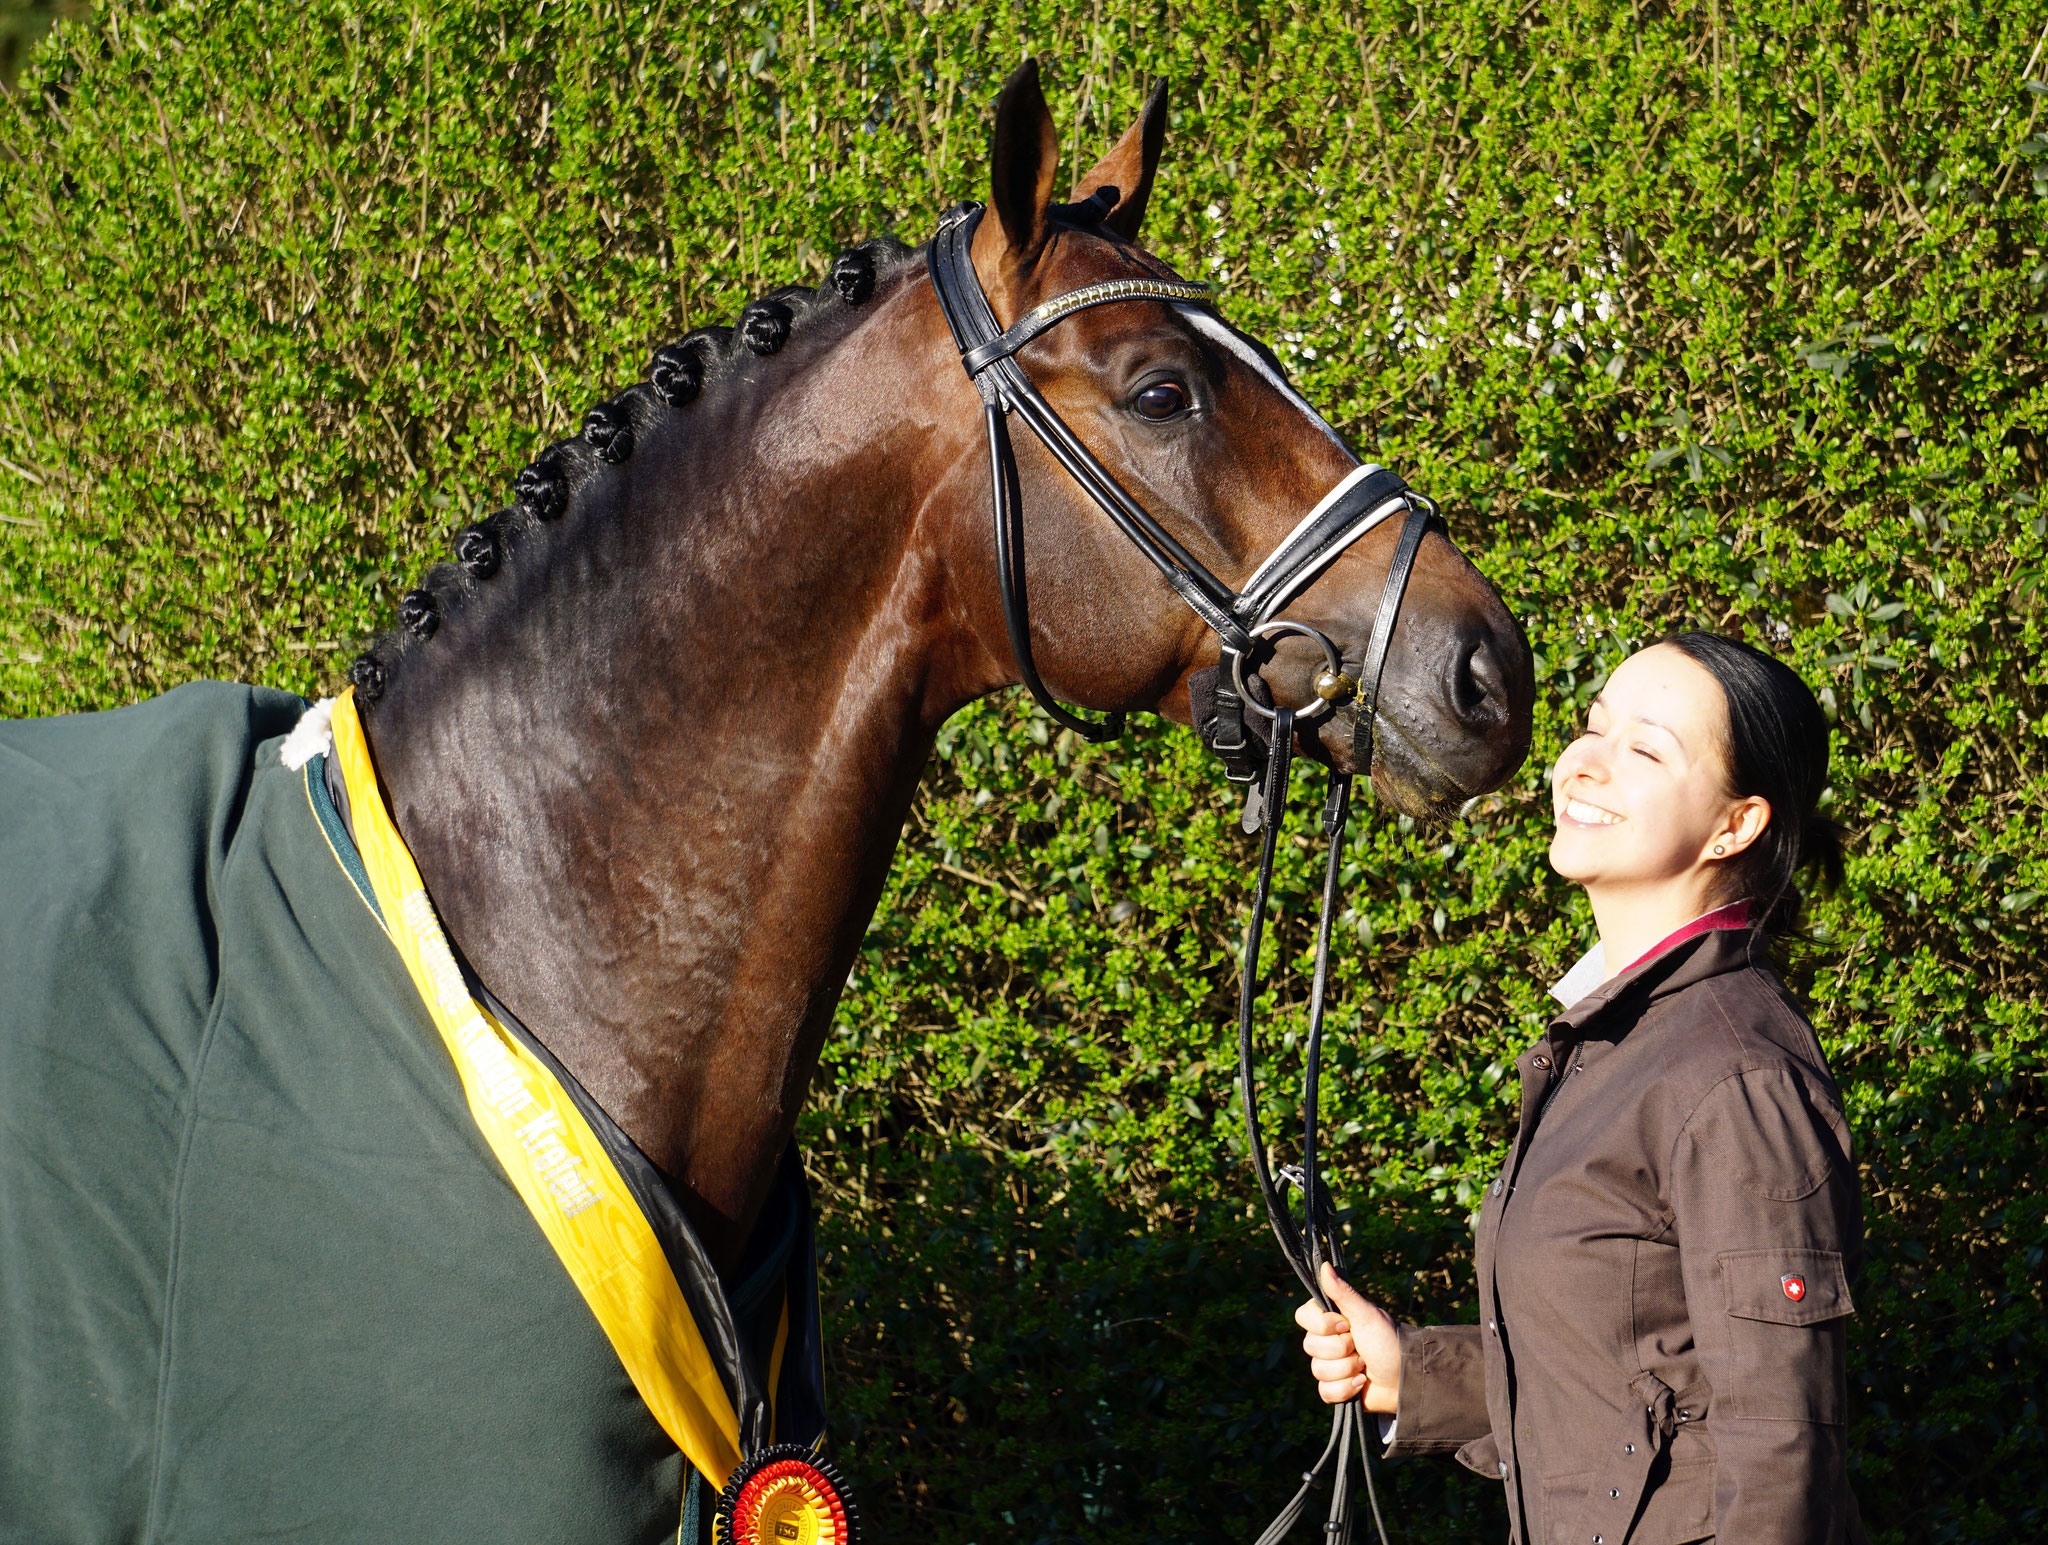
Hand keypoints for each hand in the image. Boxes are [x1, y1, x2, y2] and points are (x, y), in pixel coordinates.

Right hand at [1294, 1262, 1401, 1413]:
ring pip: (1318, 1370)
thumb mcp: (1366, 1315)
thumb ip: (1343, 1292)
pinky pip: (1325, 1391)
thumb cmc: (1389, 1341)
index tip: (1346, 1324)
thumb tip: (1324, 1265)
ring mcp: (1330, 1365)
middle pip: (1310, 1345)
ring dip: (1347, 1370)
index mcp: (1331, 1319)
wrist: (1406, 1378)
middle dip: (1341, 1349)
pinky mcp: (1335, 1388)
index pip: (1303, 1316)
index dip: (1322, 1324)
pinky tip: (1361, 1383)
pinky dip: (1345, 1389)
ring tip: (1365, 1367)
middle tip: (1361, 1347)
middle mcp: (1327, 1340)